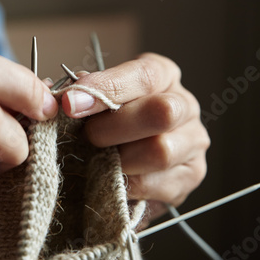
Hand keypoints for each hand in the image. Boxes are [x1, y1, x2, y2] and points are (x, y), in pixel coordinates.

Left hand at [61, 53, 209, 225]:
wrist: (131, 161)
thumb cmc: (111, 122)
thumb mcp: (99, 100)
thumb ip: (85, 94)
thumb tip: (66, 95)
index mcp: (163, 75)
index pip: (143, 75)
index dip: (106, 88)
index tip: (71, 103)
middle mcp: (185, 104)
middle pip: (161, 112)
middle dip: (113, 127)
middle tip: (87, 137)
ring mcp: (193, 141)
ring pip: (160, 150)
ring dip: (119, 159)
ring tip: (98, 160)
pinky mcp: (191, 175)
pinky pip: (156, 183)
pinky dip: (126, 184)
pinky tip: (111, 179)